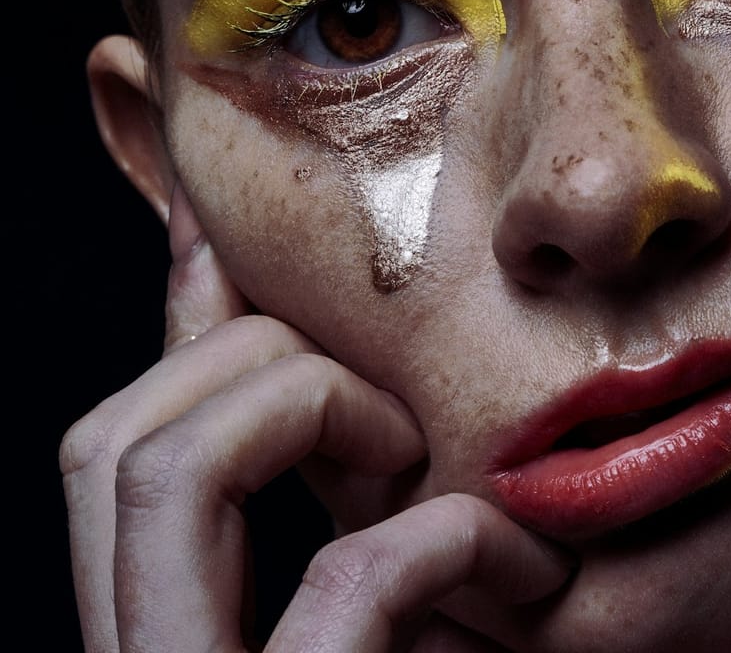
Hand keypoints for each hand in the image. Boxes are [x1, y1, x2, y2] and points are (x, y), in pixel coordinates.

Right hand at [60, 186, 572, 652]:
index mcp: (171, 628)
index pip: (128, 440)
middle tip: (388, 416)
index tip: (212, 226)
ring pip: (161, 472)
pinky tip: (509, 566)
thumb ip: (325, 496)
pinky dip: (432, 539)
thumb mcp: (372, 604)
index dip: (169, 315)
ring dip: (309, 415)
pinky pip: (334, 590)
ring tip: (420, 462)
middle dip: (253, 368)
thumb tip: (335, 367)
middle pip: (111, 439)